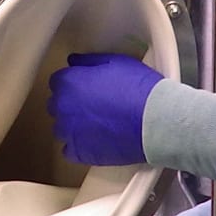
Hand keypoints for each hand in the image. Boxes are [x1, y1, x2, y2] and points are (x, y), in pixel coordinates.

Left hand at [45, 52, 161, 164]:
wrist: (157, 121)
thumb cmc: (139, 89)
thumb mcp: (115, 62)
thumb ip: (89, 61)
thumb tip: (74, 62)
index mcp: (68, 83)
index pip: (58, 82)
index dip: (73, 84)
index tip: (85, 88)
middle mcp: (63, 108)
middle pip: (58, 105)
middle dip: (71, 104)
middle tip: (94, 106)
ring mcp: (69, 132)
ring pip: (62, 128)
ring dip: (74, 126)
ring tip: (98, 125)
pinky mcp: (79, 153)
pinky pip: (70, 150)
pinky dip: (80, 147)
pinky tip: (96, 141)